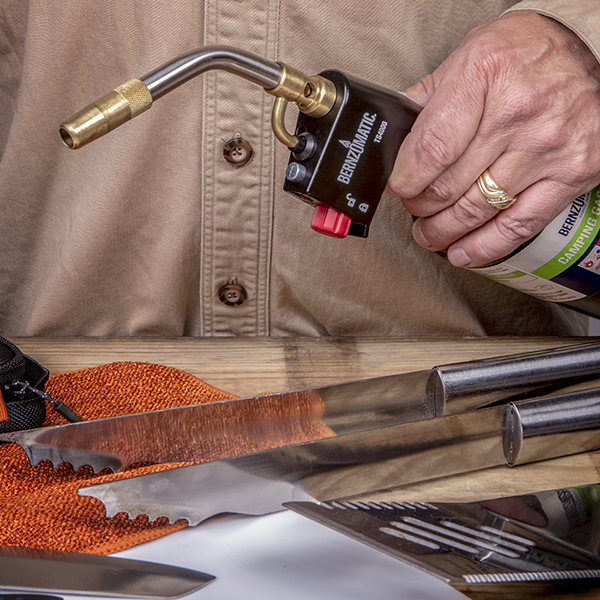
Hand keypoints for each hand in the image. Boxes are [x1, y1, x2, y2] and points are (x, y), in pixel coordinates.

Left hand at [387, 12, 599, 266]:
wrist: (599, 57)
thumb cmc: (531, 53)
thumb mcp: (472, 54)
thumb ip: (429, 95)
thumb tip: (394, 131)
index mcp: (485, 76)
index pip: (431, 148)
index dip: (405, 180)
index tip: (397, 189)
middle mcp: (516, 113)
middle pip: (448, 185)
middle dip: (419, 206)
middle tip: (413, 207)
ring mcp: (545, 149)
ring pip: (476, 210)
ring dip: (442, 231)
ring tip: (428, 234)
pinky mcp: (569, 176)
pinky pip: (517, 225)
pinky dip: (484, 247)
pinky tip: (462, 253)